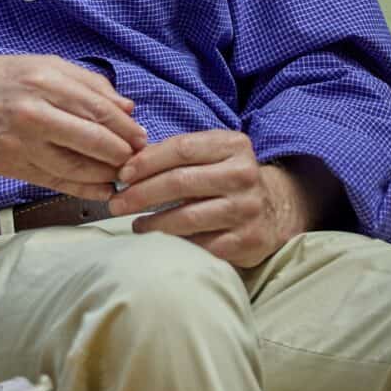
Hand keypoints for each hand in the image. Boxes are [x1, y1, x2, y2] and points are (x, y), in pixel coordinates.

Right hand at [0, 55, 147, 200]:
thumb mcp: (38, 65)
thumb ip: (85, 82)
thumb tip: (127, 106)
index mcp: (44, 80)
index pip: (100, 108)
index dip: (126, 128)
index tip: (141, 138)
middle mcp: (36, 112)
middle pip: (95, 139)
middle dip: (123, 153)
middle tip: (136, 160)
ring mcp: (24, 143)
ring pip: (78, 165)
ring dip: (106, 175)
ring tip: (121, 176)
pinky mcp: (15, 166)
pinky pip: (57, 181)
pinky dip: (83, 189)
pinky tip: (100, 190)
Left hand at [108, 130, 323, 267]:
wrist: (274, 211)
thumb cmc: (226, 179)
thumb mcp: (210, 154)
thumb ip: (175, 153)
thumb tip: (126, 162)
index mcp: (233, 145)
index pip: (181, 149)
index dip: (146, 161)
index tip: (122, 174)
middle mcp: (244, 174)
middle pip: (181, 182)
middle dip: (141, 194)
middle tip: (116, 204)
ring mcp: (248, 209)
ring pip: (188, 217)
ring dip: (153, 224)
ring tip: (134, 225)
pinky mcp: (248, 240)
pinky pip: (202, 245)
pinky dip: (176, 245)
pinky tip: (159, 243)